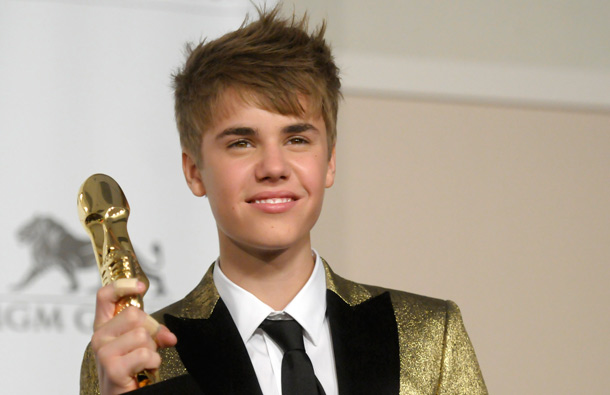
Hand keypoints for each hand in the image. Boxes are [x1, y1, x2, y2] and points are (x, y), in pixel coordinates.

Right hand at [91, 279, 176, 394]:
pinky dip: (153, 362)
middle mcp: (99, 336)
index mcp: (104, 326)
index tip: (141, 286)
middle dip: (152, 330)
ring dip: (152, 350)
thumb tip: (170, 337)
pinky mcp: (113, 367)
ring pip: (142, 334)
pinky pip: (145, 354)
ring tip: (143, 362)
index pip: (104, 296)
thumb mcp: (142, 345)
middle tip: (149, 347)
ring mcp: (103, 352)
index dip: (123, 285)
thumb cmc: (131, 370)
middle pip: (134, 314)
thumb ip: (153, 332)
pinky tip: (144, 371)